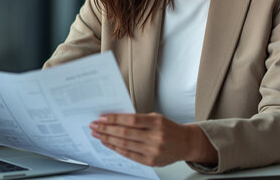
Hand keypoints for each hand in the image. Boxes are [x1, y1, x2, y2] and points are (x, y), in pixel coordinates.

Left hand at [89, 112, 217, 166]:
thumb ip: (138, 119)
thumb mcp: (156, 118)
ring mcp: (153, 151)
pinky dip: (116, 149)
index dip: (114, 119)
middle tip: (94, 125)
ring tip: (98, 134)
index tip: (102, 118)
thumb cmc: (169, 128)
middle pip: (125, 133)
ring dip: (108, 139)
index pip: (131, 120)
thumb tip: (115, 120)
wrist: (185, 143)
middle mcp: (155, 137)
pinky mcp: (150, 161)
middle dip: (106, 129)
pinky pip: (129, 155)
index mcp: (157, 123)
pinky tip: (108, 143)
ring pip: (125, 145)